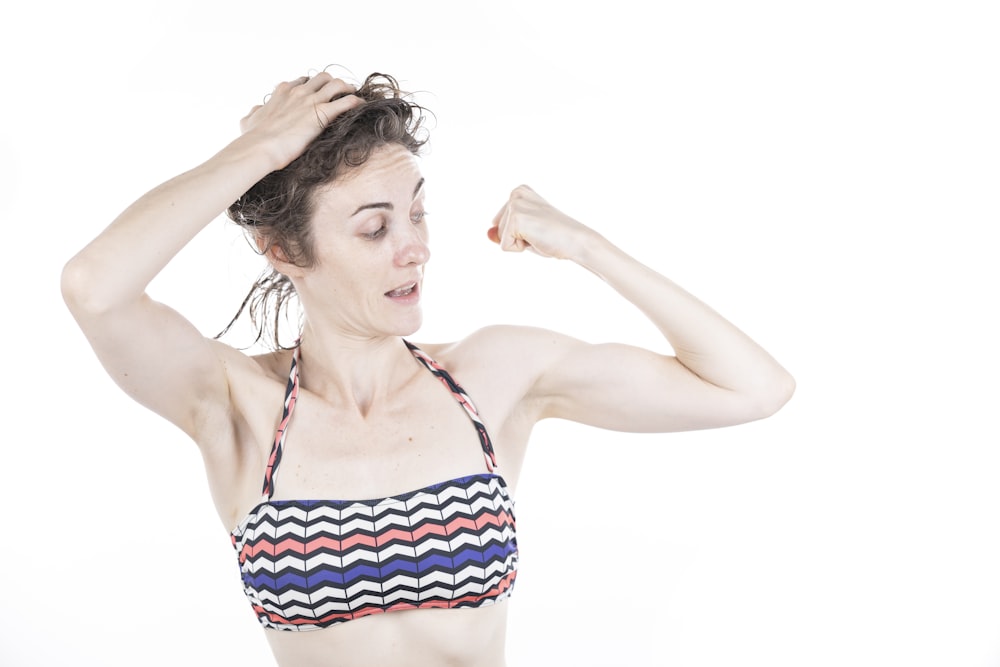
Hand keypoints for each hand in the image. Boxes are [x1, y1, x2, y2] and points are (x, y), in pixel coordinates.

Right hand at [238, 72, 362, 168]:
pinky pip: (346, 101)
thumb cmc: (253, 138)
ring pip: (336, 83)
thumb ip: (254, 112)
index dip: (312, 86)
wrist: (259, 148)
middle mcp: (298, 92)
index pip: (301, 81)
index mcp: (282, 92)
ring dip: (348, 88)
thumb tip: (255, 110)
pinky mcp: (321, 113)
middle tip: (341, 92)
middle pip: (322, 77)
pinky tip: (363, 106)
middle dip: (333, 83)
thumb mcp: (249, 120)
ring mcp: (310, 101)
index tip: (318, 93)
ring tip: (354, 95)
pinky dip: (357, 101)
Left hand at [487, 185, 596, 259]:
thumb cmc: (553, 238)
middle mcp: (515, 193)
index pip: (500, 224)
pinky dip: (520, 249)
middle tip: (541, 233)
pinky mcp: (516, 218)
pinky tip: (537, 238)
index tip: (539, 228)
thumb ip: (503, 232)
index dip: (519, 234)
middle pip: (498, 229)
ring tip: (540, 235)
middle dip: (518, 238)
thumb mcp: (524, 233)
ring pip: (500, 237)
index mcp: (519, 192)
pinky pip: (504, 246)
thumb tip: (488, 233)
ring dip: (520, 243)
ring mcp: (515, 204)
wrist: (576, 241)